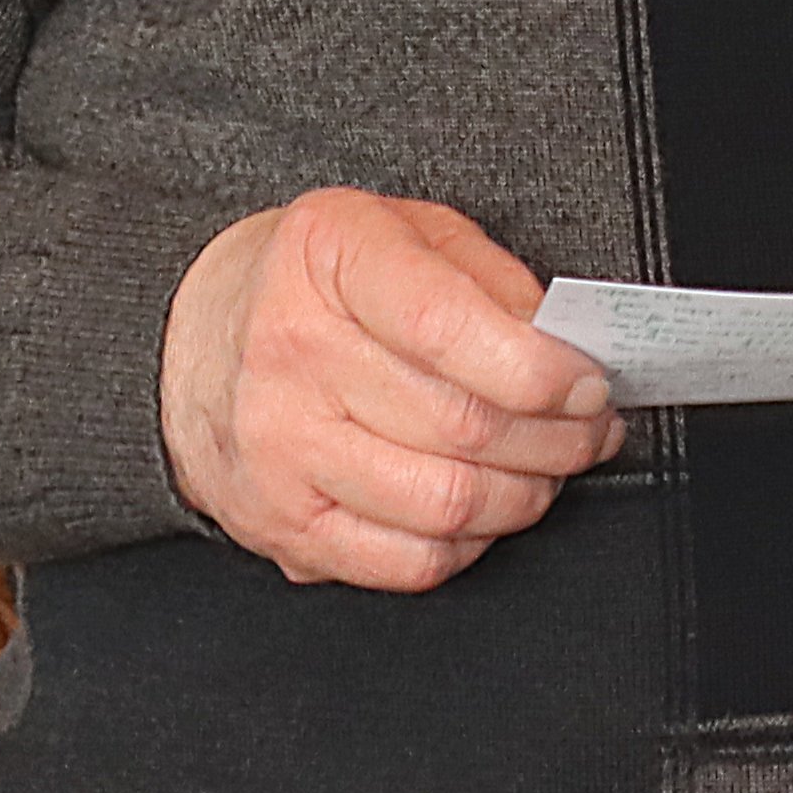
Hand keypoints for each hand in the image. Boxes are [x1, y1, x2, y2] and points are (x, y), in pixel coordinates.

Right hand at [161, 188, 617, 591]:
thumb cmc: (323, 283)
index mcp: (328, 256)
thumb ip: (490, 279)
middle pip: (462, 425)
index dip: (542, 368)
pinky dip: (469, 544)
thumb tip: (567, 350)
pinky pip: (408, 562)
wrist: (201, 339)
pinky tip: (484, 506)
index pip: (446, 326)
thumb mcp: (406, 231)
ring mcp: (279, 447)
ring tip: (548, 466)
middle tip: (591, 427)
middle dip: (558, 437)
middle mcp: (290, 351)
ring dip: (526, 494)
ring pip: (446, 503)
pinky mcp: (280, 523)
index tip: (591, 382)